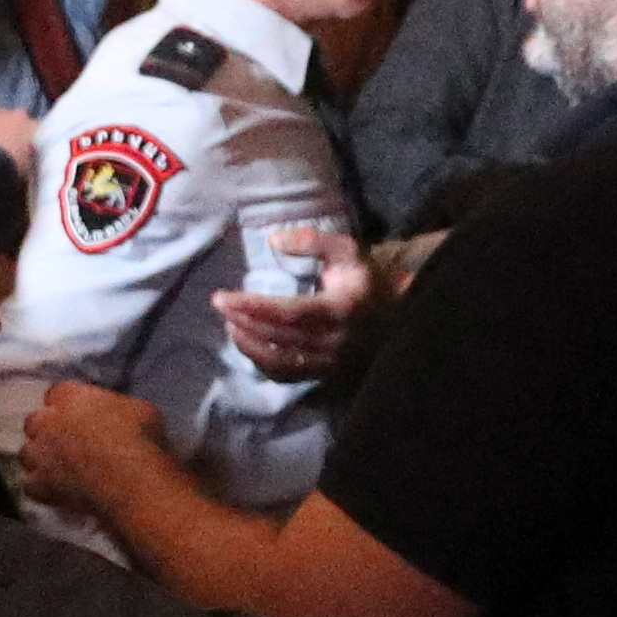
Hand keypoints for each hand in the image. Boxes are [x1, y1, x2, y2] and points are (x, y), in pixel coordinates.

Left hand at [15, 378, 178, 538]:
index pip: (57, 393)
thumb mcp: (139, 409)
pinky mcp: (41, 485)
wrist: (133, 482)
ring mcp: (40, 455)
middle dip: (46, 429)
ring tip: (58, 468)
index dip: (67, 404)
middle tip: (67, 441)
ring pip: (27, 453)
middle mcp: (48, 422)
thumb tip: (116, 415)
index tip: (79, 414)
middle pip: (35, 421)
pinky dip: (41, 488)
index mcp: (71, 396)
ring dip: (40, 458)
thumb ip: (117, 408)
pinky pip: (31, 485)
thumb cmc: (142, 439)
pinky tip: (56, 492)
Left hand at [211, 226, 377, 380]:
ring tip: (230, 324)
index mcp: (341, 308)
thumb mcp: (345, 250)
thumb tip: (273, 240)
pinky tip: (249, 345)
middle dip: (244, 321)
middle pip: (279, 336)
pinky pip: (288, 375)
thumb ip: (312, 241)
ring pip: (281, 361)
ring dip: (249, 345)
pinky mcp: (326, 374)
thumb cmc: (364, 278)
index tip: (223, 298)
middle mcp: (336, 340)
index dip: (254, 307)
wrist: (397, 312)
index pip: (289, 312)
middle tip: (220, 306)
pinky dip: (262, 363)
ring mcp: (331, 362)